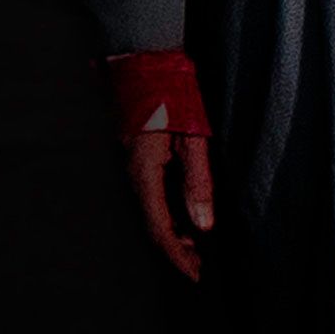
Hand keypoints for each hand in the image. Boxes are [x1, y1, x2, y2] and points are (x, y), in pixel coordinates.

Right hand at [108, 47, 216, 283]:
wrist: (145, 59)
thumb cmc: (173, 92)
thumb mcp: (193, 136)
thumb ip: (199, 181)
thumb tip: (204, 226)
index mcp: (143, 171)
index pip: (158, 227)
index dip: (176, 255)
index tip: (195, 274)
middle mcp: (131, 172)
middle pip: (151, 223)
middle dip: (175, 249)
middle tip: (200, 268)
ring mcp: (131, 164)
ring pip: (150, 209)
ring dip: (172, 231)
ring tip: (196, 249)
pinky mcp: (137, 156)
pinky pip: (150, 193)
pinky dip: (167, 211)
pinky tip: (184, 216)